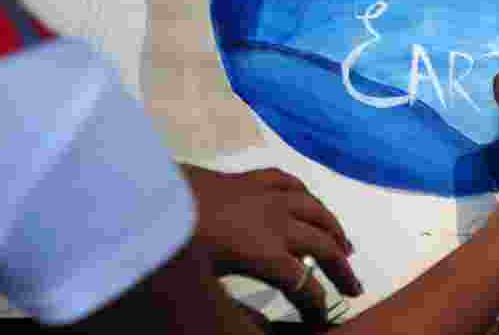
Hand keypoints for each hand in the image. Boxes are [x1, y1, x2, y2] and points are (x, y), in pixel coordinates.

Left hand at [180, 164, 362, 322]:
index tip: (320, 318)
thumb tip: (254, 329)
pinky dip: (305, 194)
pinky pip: (288, 181)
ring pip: (313, 208)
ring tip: (345, 245)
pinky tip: (308, 200)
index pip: (303, 284)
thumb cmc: (170, 244)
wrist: (145, 193)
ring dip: (333, 228)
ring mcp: (264, 195)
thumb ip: (233, 309)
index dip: (316, 303)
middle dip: (340, 267)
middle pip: (321, 244)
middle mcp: (274, 220)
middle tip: (353, 285)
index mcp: (264, 252)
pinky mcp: (248, 178)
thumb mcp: (201, 285)